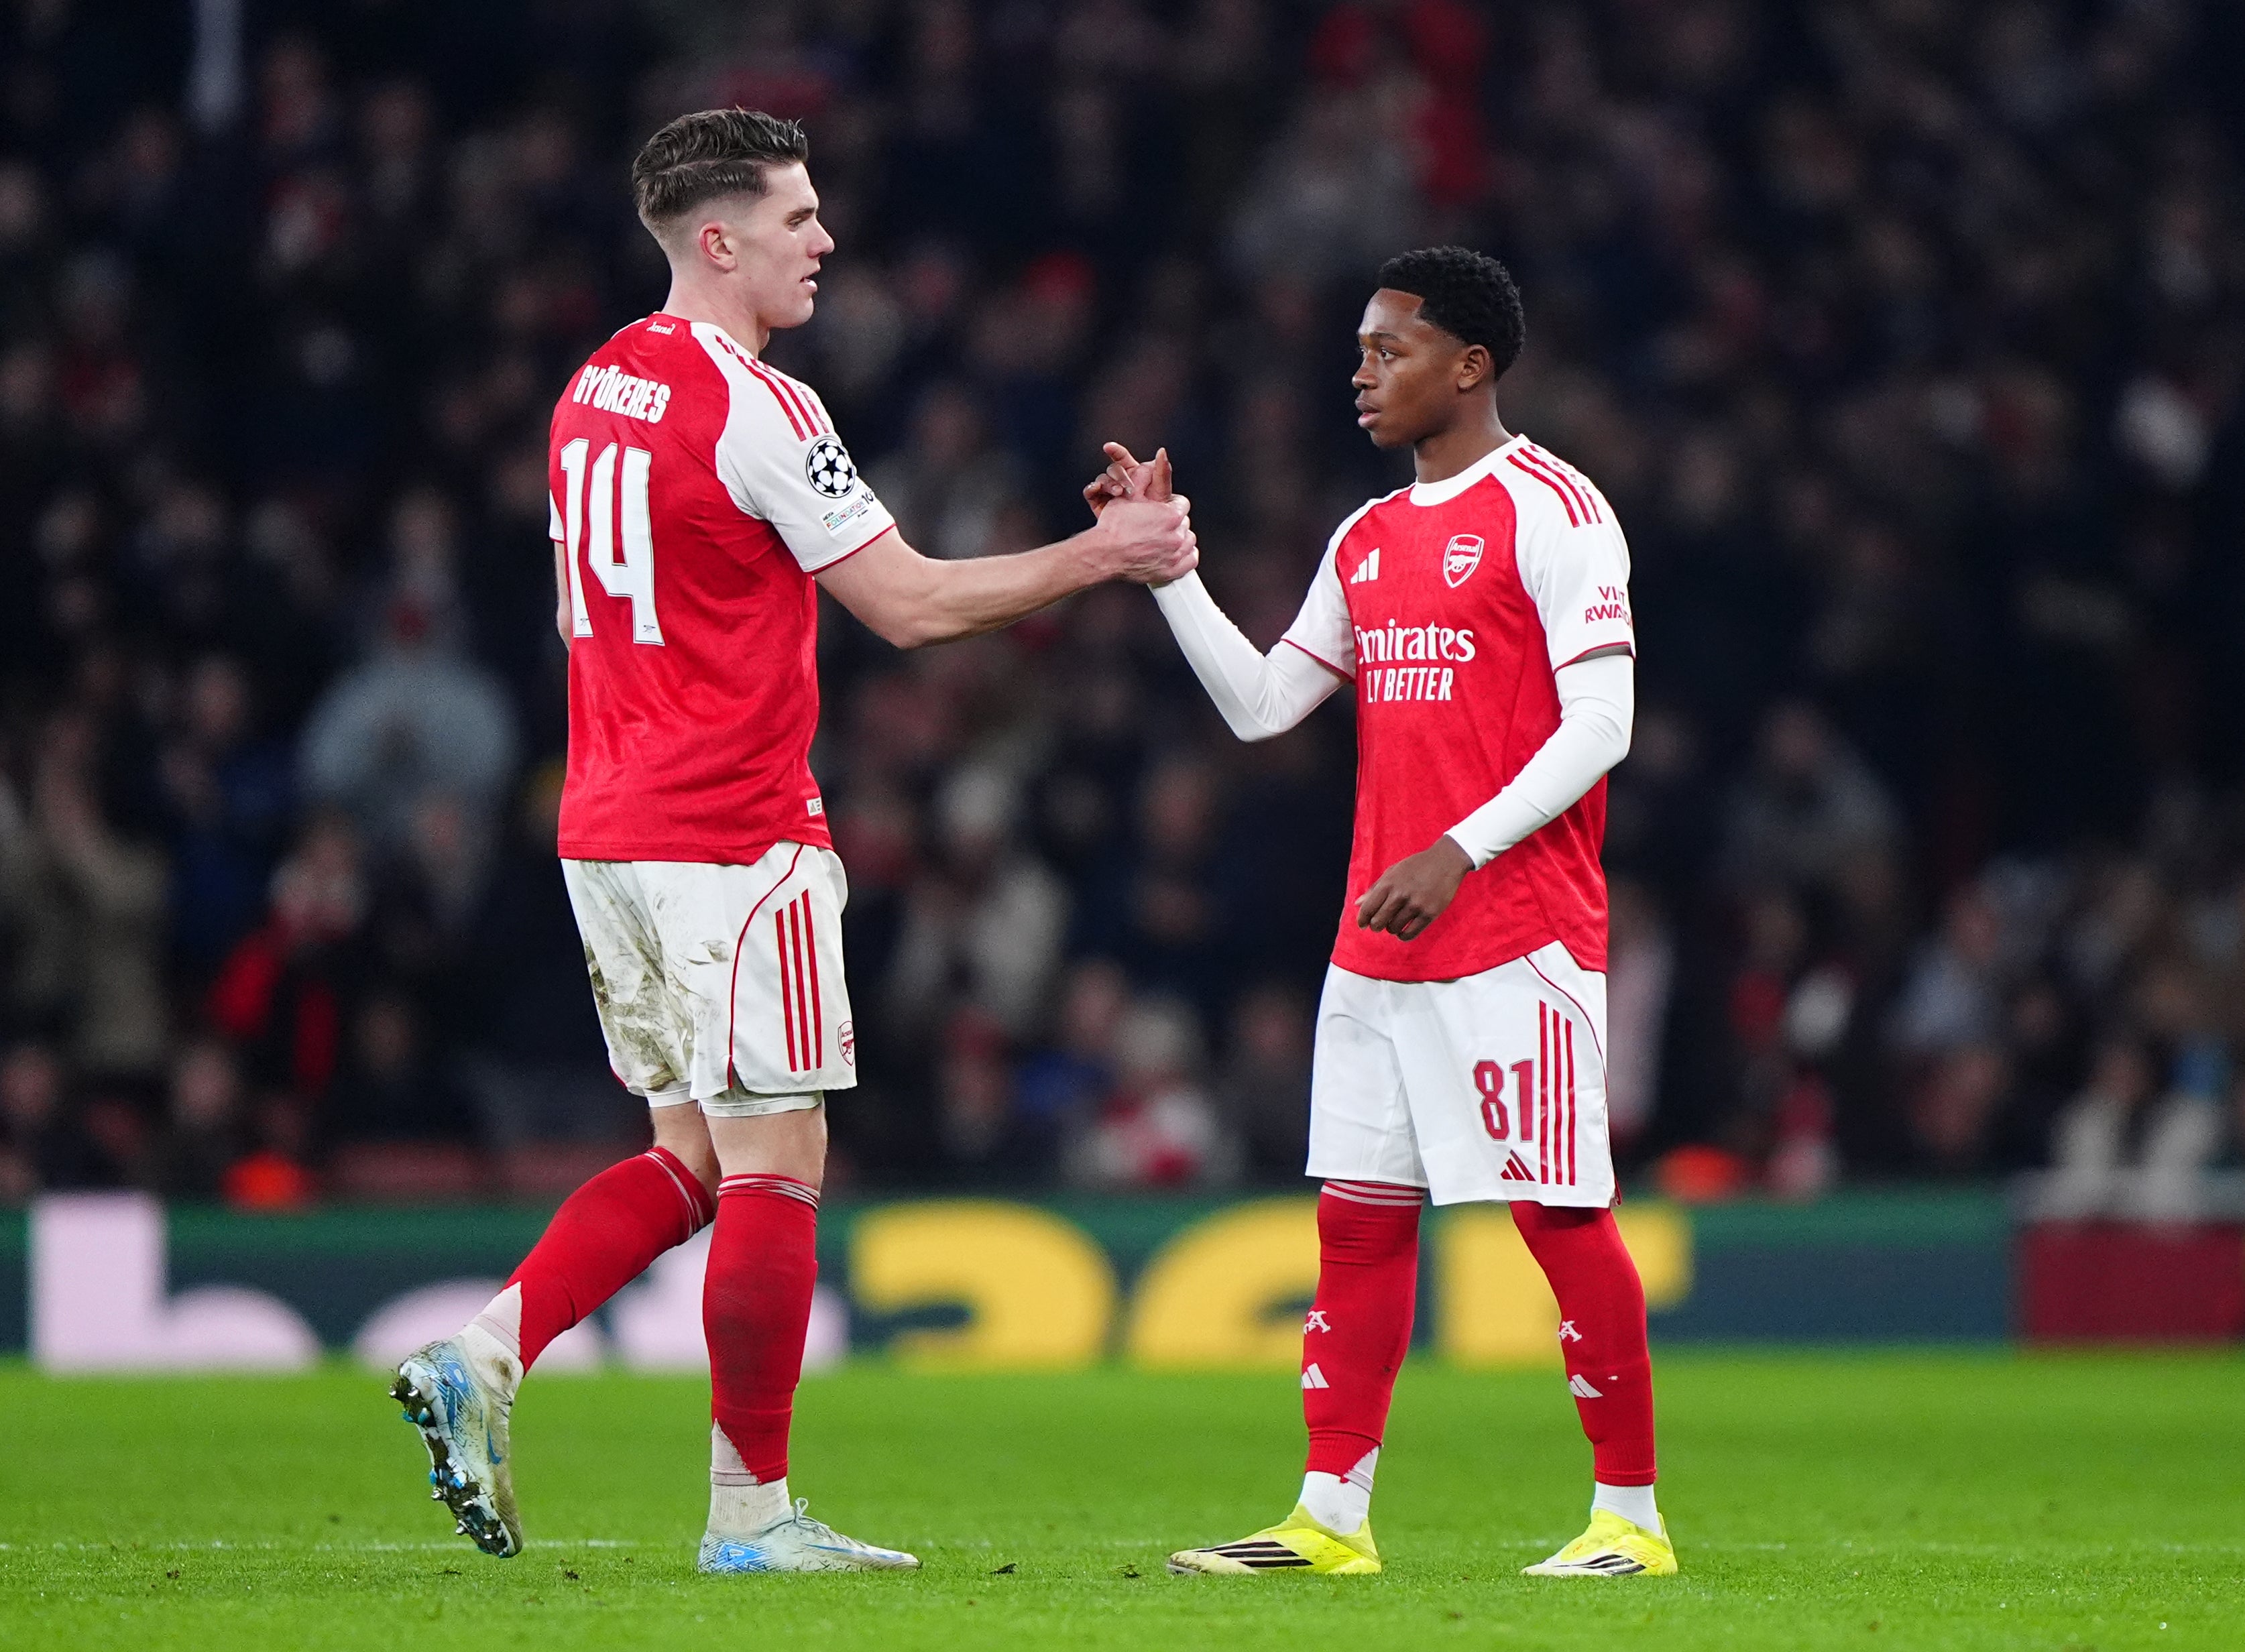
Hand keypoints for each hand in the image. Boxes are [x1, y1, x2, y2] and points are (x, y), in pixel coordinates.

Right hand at [1084, 442, 1170, 513]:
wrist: (1145, 538)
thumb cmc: (1158, 516)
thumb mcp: (1162, 492)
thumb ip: (1163, 472)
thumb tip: (1162, 451)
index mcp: (1134, 474)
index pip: (1122, 458)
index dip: (1115, 451)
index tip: (1108, 447)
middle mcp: (1120, 481)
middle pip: (1113, 469)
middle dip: (1119, 476)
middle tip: (1127, 488)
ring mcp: (1108, 493)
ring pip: (1102, 479)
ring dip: (1108, 483)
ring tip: (1118, 493)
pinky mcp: (1099, 504)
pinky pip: (1091, 492)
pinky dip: (1092, 489)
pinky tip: (1097, 489)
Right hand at [1086, 443, 1195, 584]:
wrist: (1105, 554)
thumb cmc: (1114, 526)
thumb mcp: (1129, 496)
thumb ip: (1147, 476)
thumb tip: (1162, 454)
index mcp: (1170, 515)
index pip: (1181, 504)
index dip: (1170, 506)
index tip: (1162, 511)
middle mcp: (1177, 535)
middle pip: (1184, 523)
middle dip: (1173, 523)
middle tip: (1158, 526)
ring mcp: (1176, 554)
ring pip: (1189, 541)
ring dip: (1179, 538)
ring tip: (1164, 539)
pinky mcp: (1174, 570)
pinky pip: (1191, 559)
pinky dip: (1184, 556)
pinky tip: (1173, 552)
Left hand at [1354, 836, 1472, 940]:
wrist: (1446, 862)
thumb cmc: (1416, 866)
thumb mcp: (1393, 871)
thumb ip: (1375, 888)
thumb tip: (1358, 904)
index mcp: (1389, 883)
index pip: (1368, 908)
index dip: (1362, 920)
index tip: (1362, 924)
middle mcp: (1400, 895)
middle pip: (1379, 921)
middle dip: (1376, 926)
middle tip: (1379, 925)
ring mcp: (1416, 905)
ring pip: (1394, 929)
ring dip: (1391, 929)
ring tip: (1394, 923)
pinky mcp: (1430, 913)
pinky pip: (1410, 933)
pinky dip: (1403, 936)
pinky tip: (1403, 932)